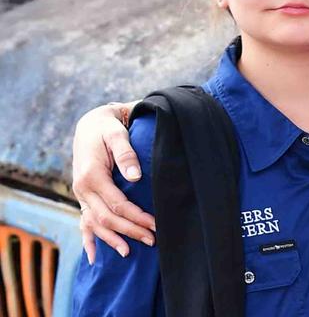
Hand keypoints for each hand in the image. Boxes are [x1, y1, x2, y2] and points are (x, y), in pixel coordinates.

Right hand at [72, 102, 154, 263]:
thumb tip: (135, 176)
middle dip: (129, 230)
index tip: (155, 224)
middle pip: (106, 218)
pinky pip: (84, 221)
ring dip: (111, 239)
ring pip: (94, 223)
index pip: (117, 204)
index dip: (136, 217)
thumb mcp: (117, 135)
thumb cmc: (107, 128)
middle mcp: (82, 189)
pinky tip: (92, 256)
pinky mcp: (83, 196)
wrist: (90, 124)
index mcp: (91, 176)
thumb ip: (126, 154)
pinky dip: (88, 239)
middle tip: (152, 240)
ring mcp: (81, 194)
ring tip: (128, 253)